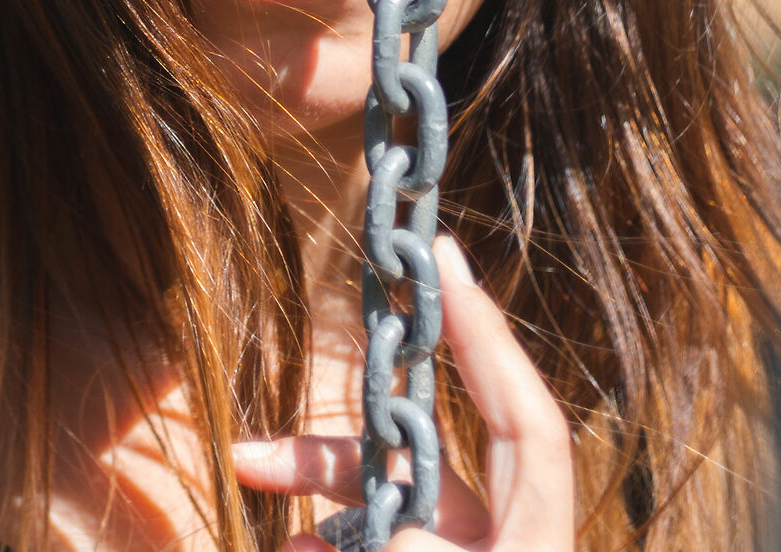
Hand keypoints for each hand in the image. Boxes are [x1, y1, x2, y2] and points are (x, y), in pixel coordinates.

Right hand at [230, 236, 574, 551]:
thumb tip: (384, 532)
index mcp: (532, 537)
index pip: (526, 419)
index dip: (489, 336)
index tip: (443, 257)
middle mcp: (495, 540)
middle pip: (418, 457)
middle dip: (331, 443)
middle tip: (255, 441)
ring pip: (379, 503)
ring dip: (312, 485)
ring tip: (248, 476)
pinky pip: (364, 548)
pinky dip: (320, 545)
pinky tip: (290, 545)